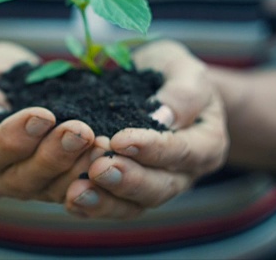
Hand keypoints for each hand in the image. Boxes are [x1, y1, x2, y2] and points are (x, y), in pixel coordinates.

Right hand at [0, 41, 94, 201]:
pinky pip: (69, 188)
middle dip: (53, 155)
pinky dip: (89, 174)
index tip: (43, 116)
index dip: (14, 137)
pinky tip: (107, 155)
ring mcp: (19, 186)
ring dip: (77, 168)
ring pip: (49, 188)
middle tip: (80, 132)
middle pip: (20, 177)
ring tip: (101, 145)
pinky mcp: (47, 185)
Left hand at [64, 40, 228, 218]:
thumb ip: (183, 92)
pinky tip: (69, 199)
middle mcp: (184, 173)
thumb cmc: (171, 72)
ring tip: (77, 191)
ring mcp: (155, 186)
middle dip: (127, 180)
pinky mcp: (127, 193)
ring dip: (104, 201)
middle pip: (159, 188)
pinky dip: (90, 205)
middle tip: (98, 169)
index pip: (181, 151)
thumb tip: (163, 117)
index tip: (120, 140)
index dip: (152, 148)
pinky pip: (111, 207)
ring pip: (134, 206)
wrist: (154, 84)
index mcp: (206, 143)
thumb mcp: (183, 68)